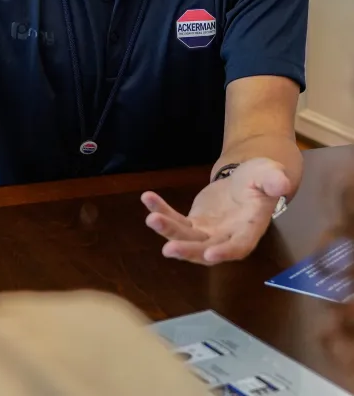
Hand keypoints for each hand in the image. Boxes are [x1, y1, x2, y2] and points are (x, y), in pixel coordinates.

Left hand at [141, 158, 290, 264]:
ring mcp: (208, 234)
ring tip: (151, 218)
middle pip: (206, 249)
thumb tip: (282, 184)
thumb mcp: (270, 174)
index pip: (239, 247)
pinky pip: (175, 220)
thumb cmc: (263, 178)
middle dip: (188, 250)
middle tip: (168, 248)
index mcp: (249, 229)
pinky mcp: (194, 224)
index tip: (209, 255)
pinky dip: (161, 210)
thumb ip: (274, 180)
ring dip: (168, 231)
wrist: (247, 178)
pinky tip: (147, 198)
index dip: (225, 252)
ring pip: (186, 238)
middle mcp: (227, 237)